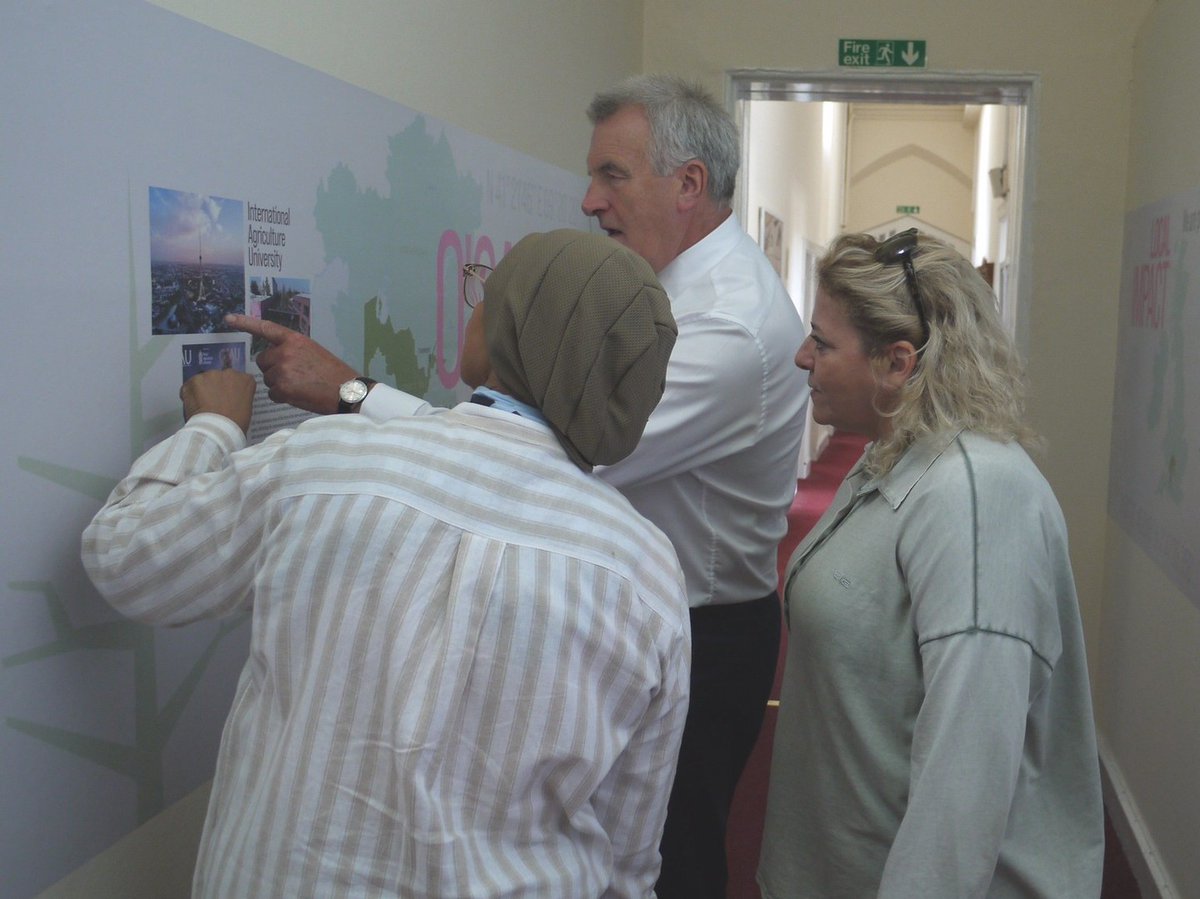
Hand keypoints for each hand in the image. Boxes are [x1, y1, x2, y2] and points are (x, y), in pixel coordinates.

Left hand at [181, 369, 256, 433]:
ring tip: (204, 407)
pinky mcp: (195, 380)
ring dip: (203, 390)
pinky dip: (190, 395)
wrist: (217, 429)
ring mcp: (211, 375)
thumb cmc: (234, 424)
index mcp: (245, 380)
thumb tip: (229, 399)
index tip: (228, 398)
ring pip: (205, 380)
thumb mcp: (246, 409)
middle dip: (216, 388)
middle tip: (215, 403)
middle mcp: (229, 373)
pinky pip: (190, 386)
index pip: (238, 380)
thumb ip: (238, 397)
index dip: (231, 390)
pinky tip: (195, 406)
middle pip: (220, 378)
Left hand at [225, 313, 356, 413]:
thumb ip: (293, 350)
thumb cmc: (333, 373)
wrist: (347, 391)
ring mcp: (282, 370)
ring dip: (280, 384)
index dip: (245, 323)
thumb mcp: (314, 352)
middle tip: (293, 376)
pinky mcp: (282, 388)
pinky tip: (299, 395)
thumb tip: (276, 359)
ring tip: (301, 386)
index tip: (228, 319)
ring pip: (268, 379)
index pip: (266, 329)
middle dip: (272, 368)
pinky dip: (282, 397)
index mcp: (295, 340)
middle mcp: (285, 352)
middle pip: (263, 360)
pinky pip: (272, 393)